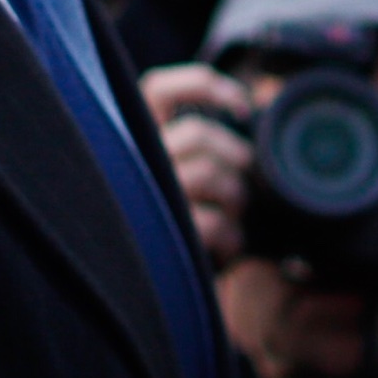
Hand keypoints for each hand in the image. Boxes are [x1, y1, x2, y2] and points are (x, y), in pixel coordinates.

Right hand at [142, 66, 253, 270]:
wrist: (142, 293)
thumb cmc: (168, 225)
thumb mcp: (173, 179)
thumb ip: (194, 148)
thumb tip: (248, 113)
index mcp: (130, 139)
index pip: (159, 90)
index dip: (205, 85)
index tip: (244, 105)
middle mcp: (129, 161)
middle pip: (198, 133)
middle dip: (233, 155)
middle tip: (242, 178)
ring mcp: (143, 198)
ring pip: (210, 173)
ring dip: (235, 196)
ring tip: (235, 216)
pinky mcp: (162, 236)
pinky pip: (214, 223)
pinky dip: (231, 237)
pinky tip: (228, 248)